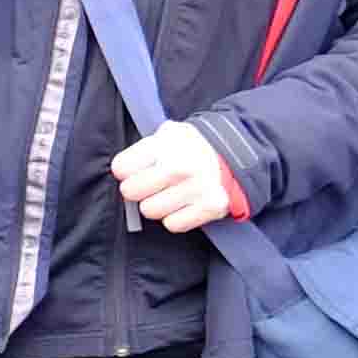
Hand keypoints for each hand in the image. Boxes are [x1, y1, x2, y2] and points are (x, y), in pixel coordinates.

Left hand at [110, 119, 244, 234]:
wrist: (237, 154)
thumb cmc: (192, 147)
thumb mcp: (168, 133)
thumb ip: (143, 148)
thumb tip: (120, 171)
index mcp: (166, 144)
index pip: (121, 167)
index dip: (126, 171)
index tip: (136, 171)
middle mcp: (180, 166)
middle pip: (130, 192)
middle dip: (138, 189)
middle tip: (152, 185)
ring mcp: (197, 187)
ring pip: (150, 210)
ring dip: (157, 205)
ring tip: (170, 193)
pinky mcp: (211, 206)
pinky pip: (173, 224)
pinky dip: (177, 217)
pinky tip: (185, 204)